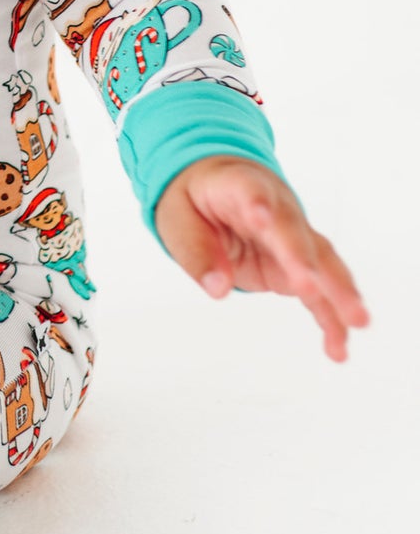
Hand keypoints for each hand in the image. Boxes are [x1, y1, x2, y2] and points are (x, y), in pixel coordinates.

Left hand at [153, 155, 369, 360]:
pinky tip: (338, 348)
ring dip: (339, 290)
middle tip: (308, 286)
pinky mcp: (300, 264)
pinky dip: (331, 318)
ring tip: (356, 321)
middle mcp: (276, 208)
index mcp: (239, 186)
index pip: (250, 192)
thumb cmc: (198, 200)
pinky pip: (320, 291)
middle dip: (303, 259)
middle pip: (293, 232)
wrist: (222, 185)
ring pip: (321, 261)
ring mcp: (294, 236)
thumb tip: (218, 288)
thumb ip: (197, 252)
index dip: (258, 204)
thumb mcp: (178, 219)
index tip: (261, 216)